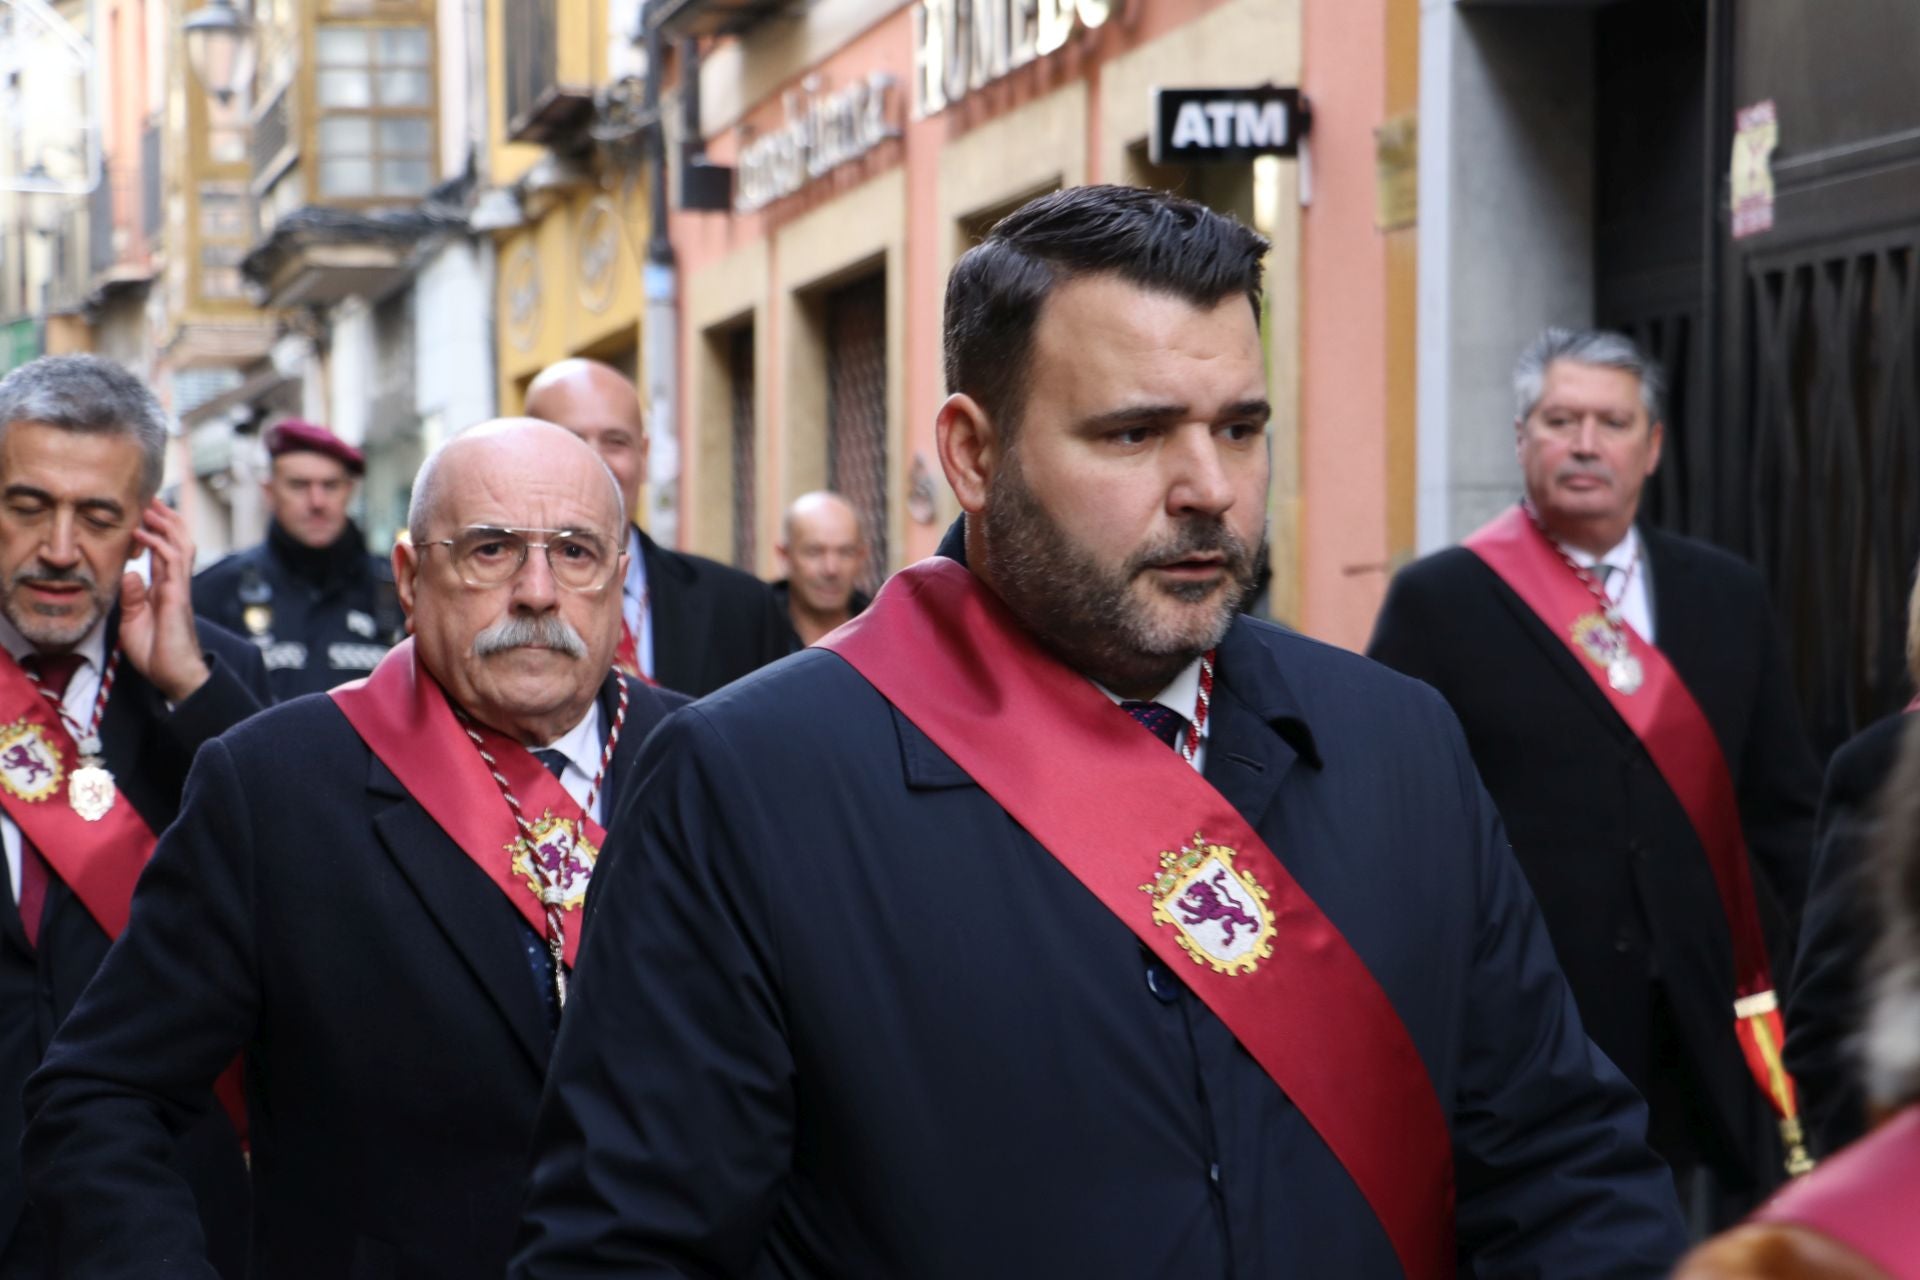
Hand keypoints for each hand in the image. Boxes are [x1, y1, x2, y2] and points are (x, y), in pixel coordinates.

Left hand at [120, 499, 210, 703]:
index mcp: (165, 589)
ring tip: (151, 505)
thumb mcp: (133, 621)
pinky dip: (158, 543)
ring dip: (165, 523)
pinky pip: (172, 562)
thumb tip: (129, 572)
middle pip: (178, 540)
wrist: (174, 675)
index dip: (157, 530)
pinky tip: (143, 533)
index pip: (165, 551)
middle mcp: (175, 583)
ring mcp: (179, 588)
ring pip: (180, 544)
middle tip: (150, 497)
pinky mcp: (177, 595)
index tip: (144, 512)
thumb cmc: (156, 653)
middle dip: (165, 518)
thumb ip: (131, 597)